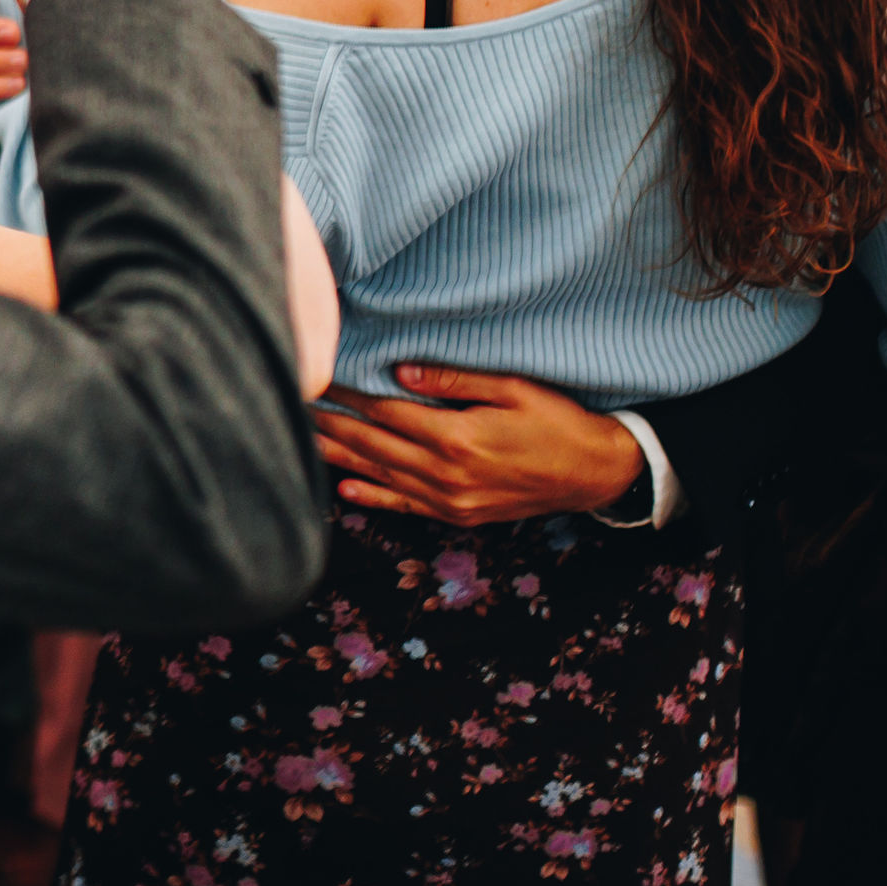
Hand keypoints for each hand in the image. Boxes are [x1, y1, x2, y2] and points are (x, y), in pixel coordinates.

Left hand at [312, 365, 645, 527]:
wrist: (594, 473)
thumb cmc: (557, 421)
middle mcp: (448, 474)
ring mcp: (451, 500)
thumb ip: (455, 379)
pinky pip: (406, 505)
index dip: (347, 395)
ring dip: (341, 458)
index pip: (386, 411)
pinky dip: (374, 497)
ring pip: (382, 475)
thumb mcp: (514, 386)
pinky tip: (345, 487)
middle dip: (331, 425)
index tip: (317, 378)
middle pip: (374, 445)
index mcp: (458, 437)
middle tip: (292, 405)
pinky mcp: (459, 515)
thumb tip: (399, 369)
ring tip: (301, 441)